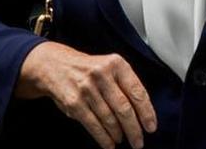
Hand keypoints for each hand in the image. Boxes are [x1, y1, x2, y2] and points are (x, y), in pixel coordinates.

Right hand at [16, 42, 157, 148]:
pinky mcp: (74, 102)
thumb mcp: (109, 66)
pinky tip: (109, 144)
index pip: (137, 92)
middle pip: (124, 108)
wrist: (55, 66)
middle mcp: (102, 74)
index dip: (146, 112)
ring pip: (109, 119)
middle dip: (134, 129)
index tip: (151, 127)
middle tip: (139, 142)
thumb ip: (125, 84)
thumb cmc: (89, 69)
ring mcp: (87, 88)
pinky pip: (93, 125)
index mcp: (116, 64)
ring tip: (122, 140)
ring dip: (118, 134)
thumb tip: (143, 113)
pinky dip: (103, 138)